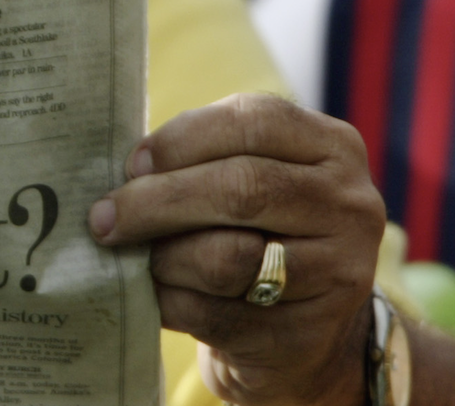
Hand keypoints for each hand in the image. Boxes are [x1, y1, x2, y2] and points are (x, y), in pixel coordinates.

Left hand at [89, 93, 383, 405]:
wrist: (301, 332)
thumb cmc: (257, 233)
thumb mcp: (252, 178)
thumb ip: (205, 159)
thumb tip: (128, 168)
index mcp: (333, 148)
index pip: (254, 120)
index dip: (182, 139)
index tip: (132, 164)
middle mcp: (349, 206)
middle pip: (241, 188)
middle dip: (158, 201)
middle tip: (105, 217)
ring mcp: (337, 274)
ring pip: (228, 257)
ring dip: (165, 257)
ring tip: (139, 258)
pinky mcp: (306, 334)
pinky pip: (217, 315)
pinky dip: (171, 302)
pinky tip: (154, 294)